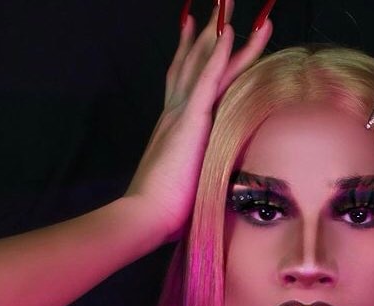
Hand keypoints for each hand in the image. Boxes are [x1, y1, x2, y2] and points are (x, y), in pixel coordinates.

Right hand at [124, 0, 274, 243]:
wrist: (144, 216)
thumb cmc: (163, 208)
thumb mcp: (183, 180)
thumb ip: (192, 167)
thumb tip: (201, 176)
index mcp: (174, 124)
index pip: (187, 78)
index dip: (195, 51)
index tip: (203, 27)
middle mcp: (176, 110)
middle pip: (196, 61)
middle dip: (210, 30)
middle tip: (221, 3)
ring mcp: (183, 114)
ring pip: (205, 63)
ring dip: (220, 31)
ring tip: (229, 4)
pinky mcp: (190, 122)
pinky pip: (208, 81)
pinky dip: (219, 56)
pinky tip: (229, 33)